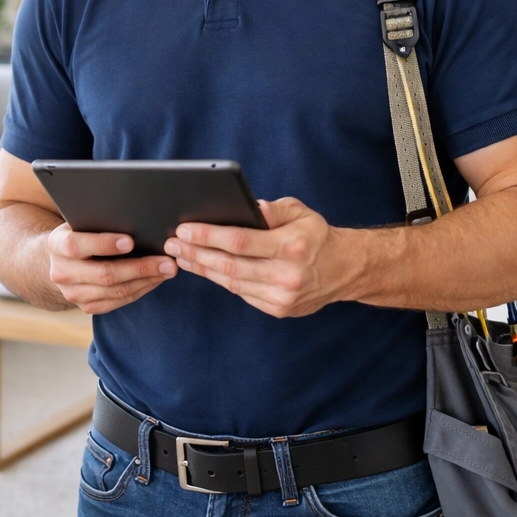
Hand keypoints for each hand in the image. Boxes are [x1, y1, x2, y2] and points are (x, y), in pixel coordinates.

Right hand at [46, 223, 176, 313]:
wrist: (60, 260)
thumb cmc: (79, 232)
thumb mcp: (80, 221)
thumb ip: (99, 221)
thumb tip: (135, 217)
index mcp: (56, 245)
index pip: (76, 245)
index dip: (103, 244)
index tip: (129, 241)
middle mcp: (61, 272)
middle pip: (103, 274)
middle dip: (139, 268)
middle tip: (166, 261)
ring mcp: (73, 294)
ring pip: (115, 292)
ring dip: (146, 281)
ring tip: (168, 270)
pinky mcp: (86, 307)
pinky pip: (118, 302)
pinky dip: (140, 290)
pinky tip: (155, 279)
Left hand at [164, 197, 360, 317]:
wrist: (345, 269)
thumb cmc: (316, 236)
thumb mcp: (300, 212)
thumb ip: (272, 209)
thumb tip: (248, 207)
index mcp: (291, 246)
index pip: (240, 241)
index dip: (208, 236)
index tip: (184, 229)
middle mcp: (286, 274)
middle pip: (230, 265)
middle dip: (196, 253)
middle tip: (171, 243)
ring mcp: (282, 296)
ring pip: (232, 282)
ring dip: (202, 268)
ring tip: (181, 255)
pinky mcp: (278, 309)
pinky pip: (242, 293)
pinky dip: (220, 280)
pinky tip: (204, 268)